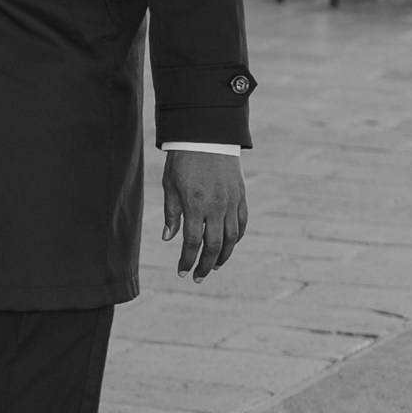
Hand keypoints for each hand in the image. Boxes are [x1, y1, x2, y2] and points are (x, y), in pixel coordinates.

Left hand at [162, 146, 248, 279]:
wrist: (207, 135)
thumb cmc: (184, 160)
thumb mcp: (170, 185)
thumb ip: (172, 213)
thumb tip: (169, 238)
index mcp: (195, 203)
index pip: (192, 241)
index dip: (187, 260)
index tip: (182, 272)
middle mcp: (216, 206)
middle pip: (214, 245)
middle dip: (206, 265)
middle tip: (198, 277)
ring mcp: (231, 201)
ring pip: (231, 238)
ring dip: (223, 256)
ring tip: (214, 267)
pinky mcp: (241, 196)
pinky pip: (242, 224)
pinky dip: (236, 238)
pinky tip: (228, 246)